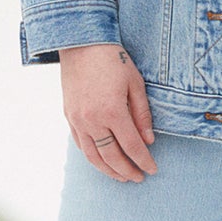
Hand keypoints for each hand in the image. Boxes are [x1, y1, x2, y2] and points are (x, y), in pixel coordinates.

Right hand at [57, 43, 156, 181]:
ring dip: (108, 170)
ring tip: (121, 176)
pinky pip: (80, 143)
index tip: (152, 170)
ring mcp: (78, 119)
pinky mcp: (69, 115)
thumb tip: (148, 141)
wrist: (80, 43)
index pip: (132, 146)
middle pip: (112, 156)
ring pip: (93, 155)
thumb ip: (142, 114)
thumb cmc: (112, 59)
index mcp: (112, 111)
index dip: (144, 161)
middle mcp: (92, 120)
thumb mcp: (135, 83)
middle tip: (139, 178)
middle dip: (127, 170)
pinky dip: (92, 156)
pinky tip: (102, 159)